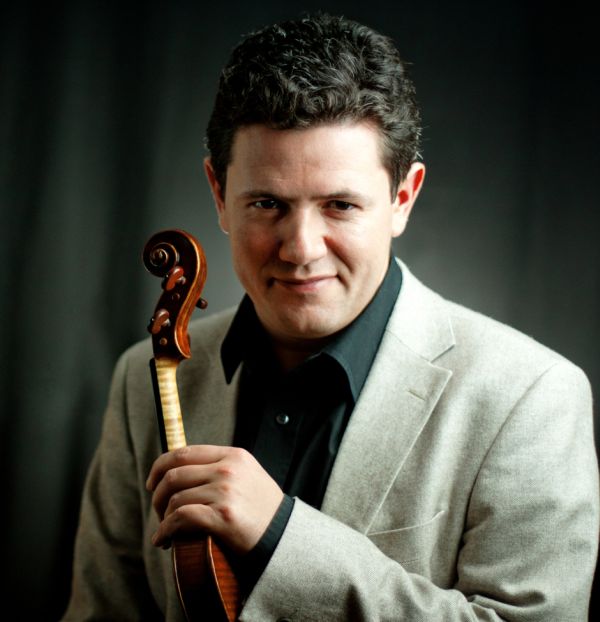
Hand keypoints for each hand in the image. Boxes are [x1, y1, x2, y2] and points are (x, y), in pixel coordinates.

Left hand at [145, 445, 283, 554]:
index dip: (160, 466)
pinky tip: (164, 540)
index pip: (184, 452)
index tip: (152, 483)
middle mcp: (228, 469)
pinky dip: (165, 531)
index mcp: (233, 456)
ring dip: (162, 517)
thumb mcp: (247, 475)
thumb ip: (220, 467)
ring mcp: (225, 491)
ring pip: (175, 498)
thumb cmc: (262, 509)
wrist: (284, 536)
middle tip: (158, 510)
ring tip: (166, 530)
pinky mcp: (223, 516)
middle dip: (158, 495)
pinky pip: (181, 519)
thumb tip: (181, 470)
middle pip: (174, 474)